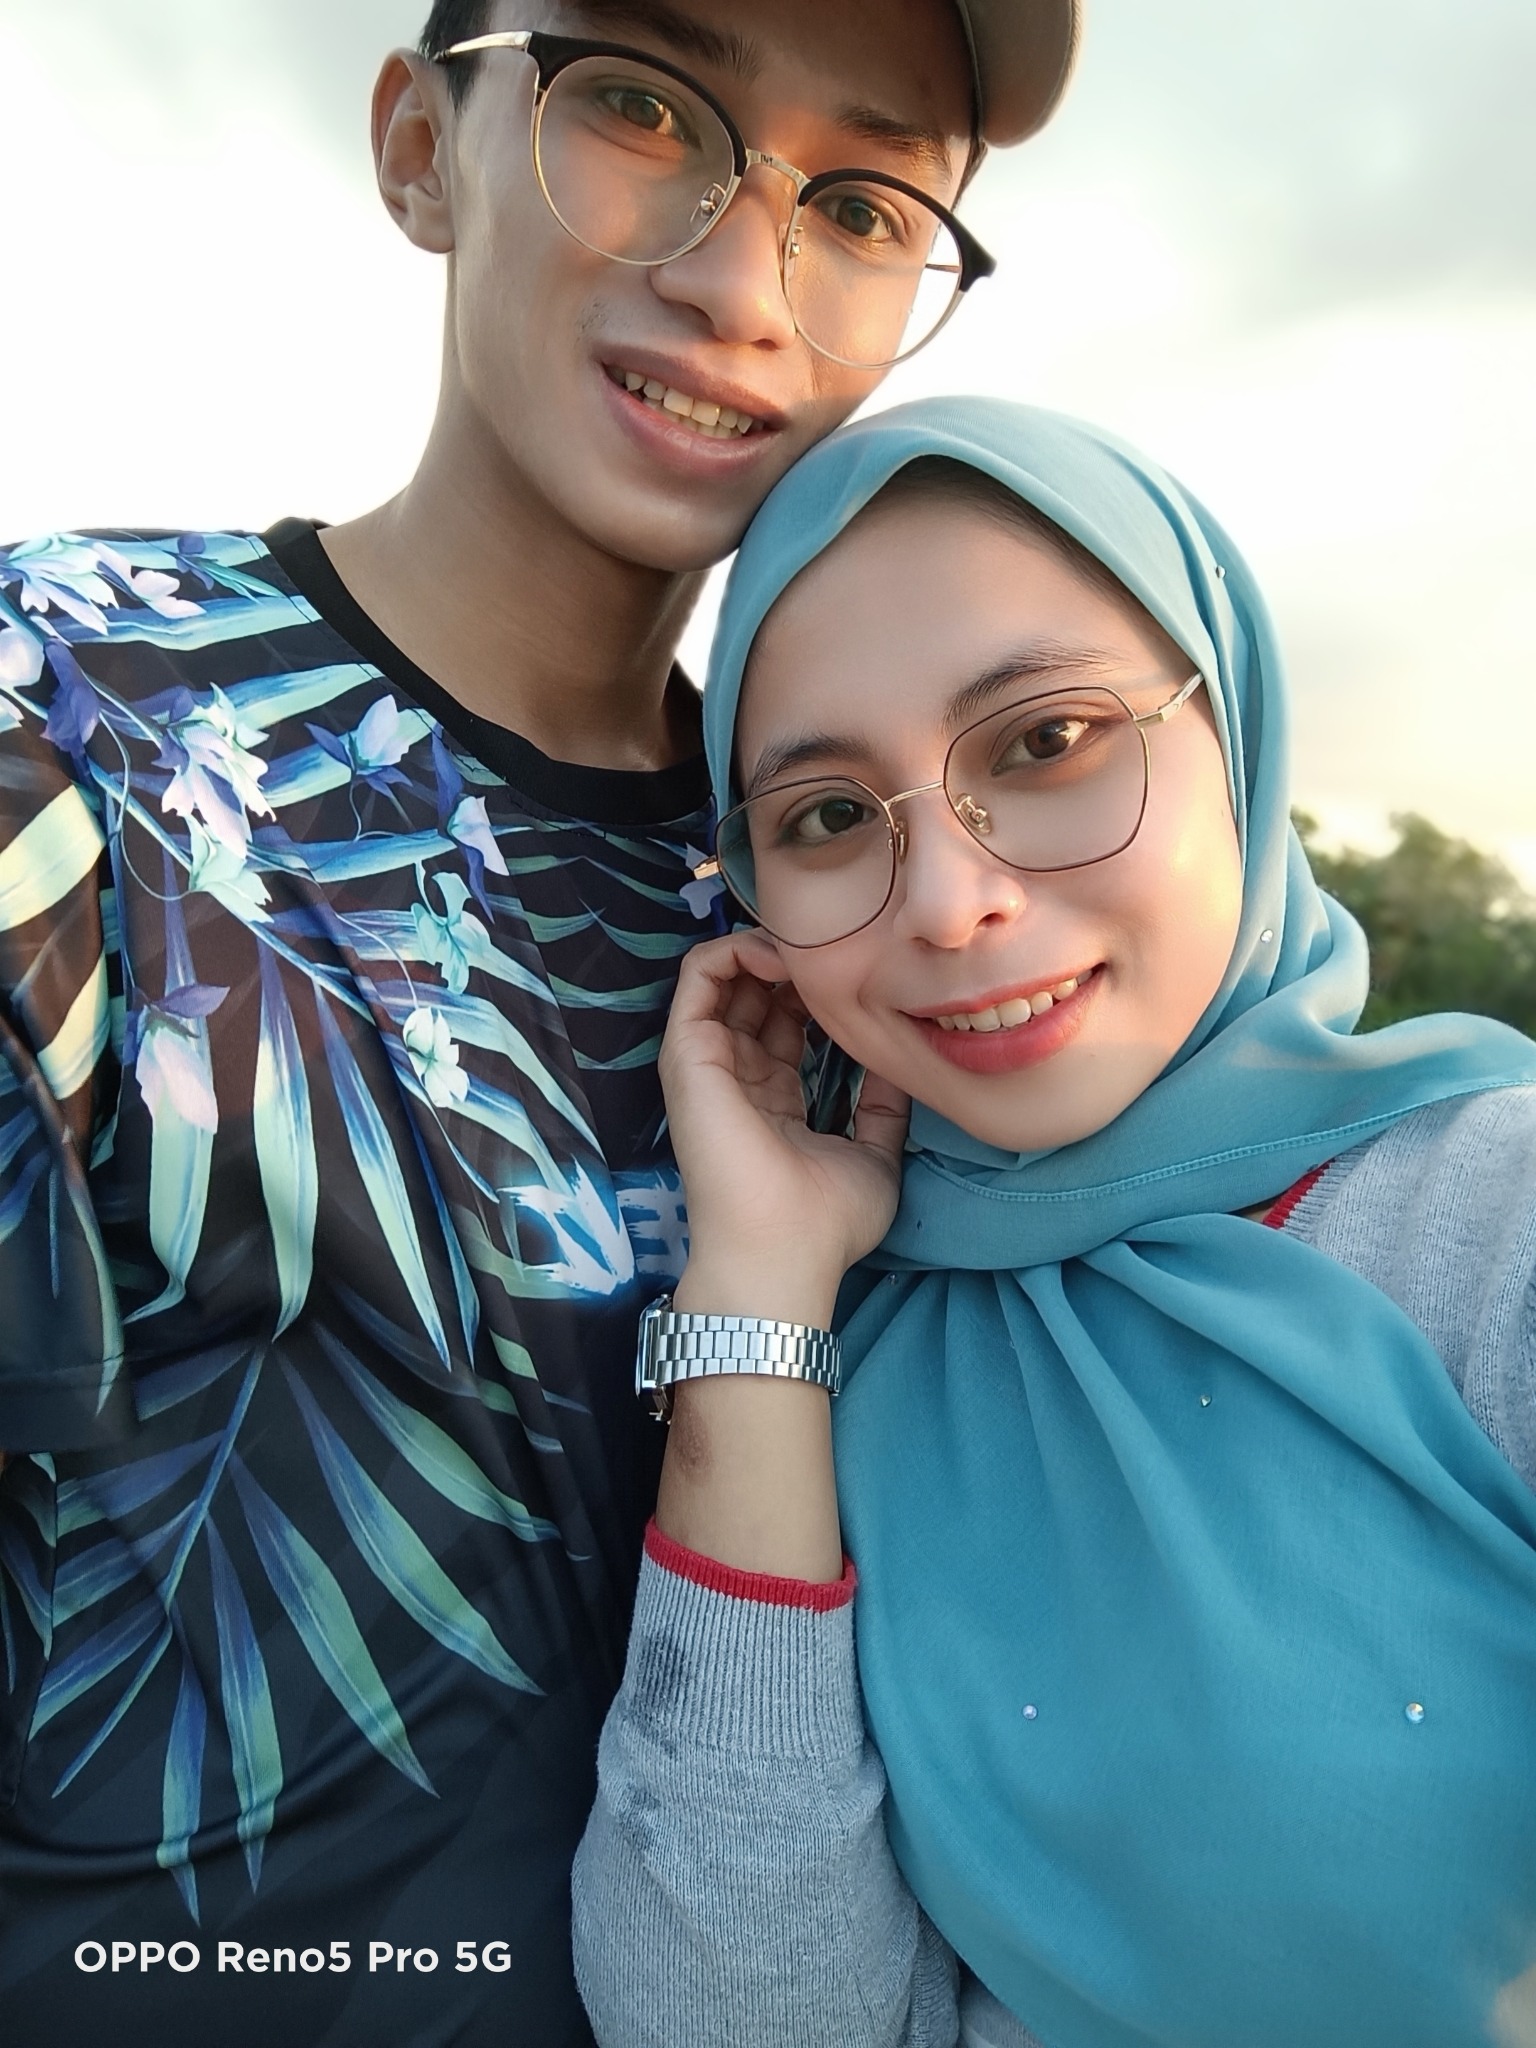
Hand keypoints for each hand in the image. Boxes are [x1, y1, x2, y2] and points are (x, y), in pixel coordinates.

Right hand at [660, 930, 909, 1323]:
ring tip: (809, 941)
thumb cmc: (825, 1222)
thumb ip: (884, 1109)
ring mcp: (708, 1065)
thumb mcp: (875, 1156)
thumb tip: (901, 1064)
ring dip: (765, 946)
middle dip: (794, 962)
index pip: (786, 1026)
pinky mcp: (688, 1054)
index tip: (858, 974)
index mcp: (774, 1099)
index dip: (818, 992)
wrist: (783, 1252)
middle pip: (755, 995)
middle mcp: (736, 1077)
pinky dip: (736, 949)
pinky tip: (782, 954)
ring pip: (724, 976)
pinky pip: (698, 978)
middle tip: (836, 946)